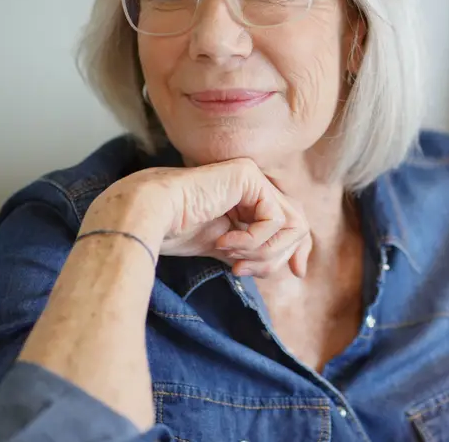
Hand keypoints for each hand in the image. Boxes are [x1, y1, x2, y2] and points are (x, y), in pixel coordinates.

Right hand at [80, 158, 311, 277]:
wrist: (149, 217)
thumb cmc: (176, 231)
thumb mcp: (227, 247)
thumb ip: (256, 250)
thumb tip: (294, 268)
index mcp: (250, 198)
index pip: (292, 222)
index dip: (299, 249)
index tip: (296, 274)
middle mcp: (255, 184)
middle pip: (297, 223)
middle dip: (279, 256)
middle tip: (242, 270)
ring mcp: (252, 176)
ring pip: (291, 223)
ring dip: (262, 251)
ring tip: (231, 257)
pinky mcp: (248, 175)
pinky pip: (274, 219)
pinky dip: (253, 240)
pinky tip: (223, 243)